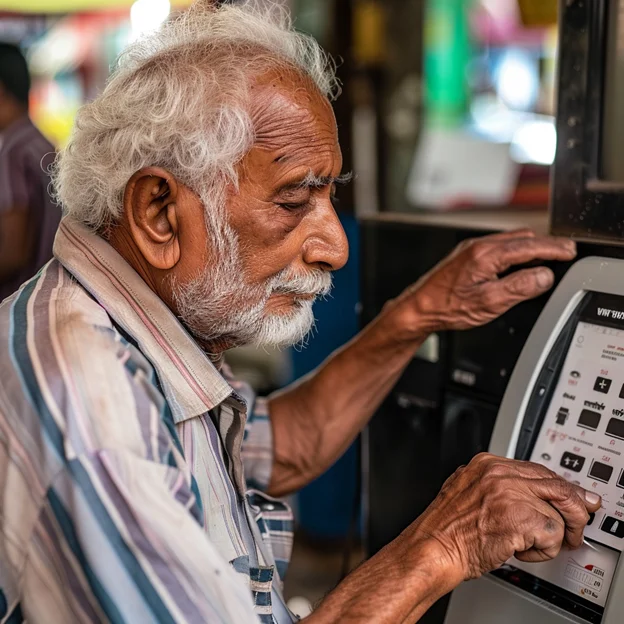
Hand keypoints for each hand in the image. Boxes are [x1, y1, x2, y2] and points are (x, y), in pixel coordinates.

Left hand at [393, 230, 576, 333]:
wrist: (418, 308)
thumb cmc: (445, 307)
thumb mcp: (489, 303)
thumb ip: (520, 287)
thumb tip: (544, 276)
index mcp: (486, 255)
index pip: (530, 245)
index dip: (554, 248)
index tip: (570, 251)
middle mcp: (478, 246)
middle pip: (523, 238)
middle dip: (546, 245)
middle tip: (564, 256)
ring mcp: (471, 249)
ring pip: (511, 241)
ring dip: (531, 248)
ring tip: (546, 261)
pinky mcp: (467, 256)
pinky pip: (499, 247)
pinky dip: (515, 252)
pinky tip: (518, 265)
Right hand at [403, 453, 600, 582]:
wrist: (433, 547)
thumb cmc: (445, 528)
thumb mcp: (465, 489)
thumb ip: (494, 484)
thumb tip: (525, 492)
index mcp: (487, 463)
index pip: (539, 470)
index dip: (560, 488)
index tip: (574, 498)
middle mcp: (500, 473)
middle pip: (558, 485)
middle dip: (575, 509)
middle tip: (576, 527)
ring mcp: (510, 493)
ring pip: (558, 514)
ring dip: (547, 537)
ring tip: (524, 543)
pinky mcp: (520, 518)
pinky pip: (553, 536)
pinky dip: (541, 551)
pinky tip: (518, 550)